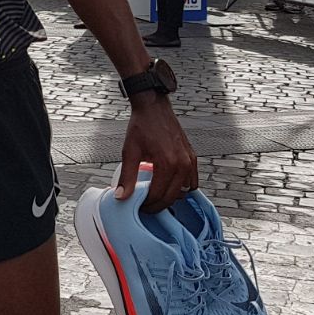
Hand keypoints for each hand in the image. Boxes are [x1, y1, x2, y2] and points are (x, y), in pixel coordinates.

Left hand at [116, 95, 197, 212]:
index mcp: (167, 163)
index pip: (158, 195)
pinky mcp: (192, 157)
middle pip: (172, 197)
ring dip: (170, 197)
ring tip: (155, 196)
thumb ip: (127, 177)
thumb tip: (120, 197)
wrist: (154, 108)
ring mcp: (190, 161)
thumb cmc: (141, 126)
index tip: (138, 206)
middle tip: (145, 206)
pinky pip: (192, 181)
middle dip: (158, 205)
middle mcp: (182, 164)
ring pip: (183, 192)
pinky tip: (168, 186)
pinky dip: (182, 188)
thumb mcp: (130, 151)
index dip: (147, 205)